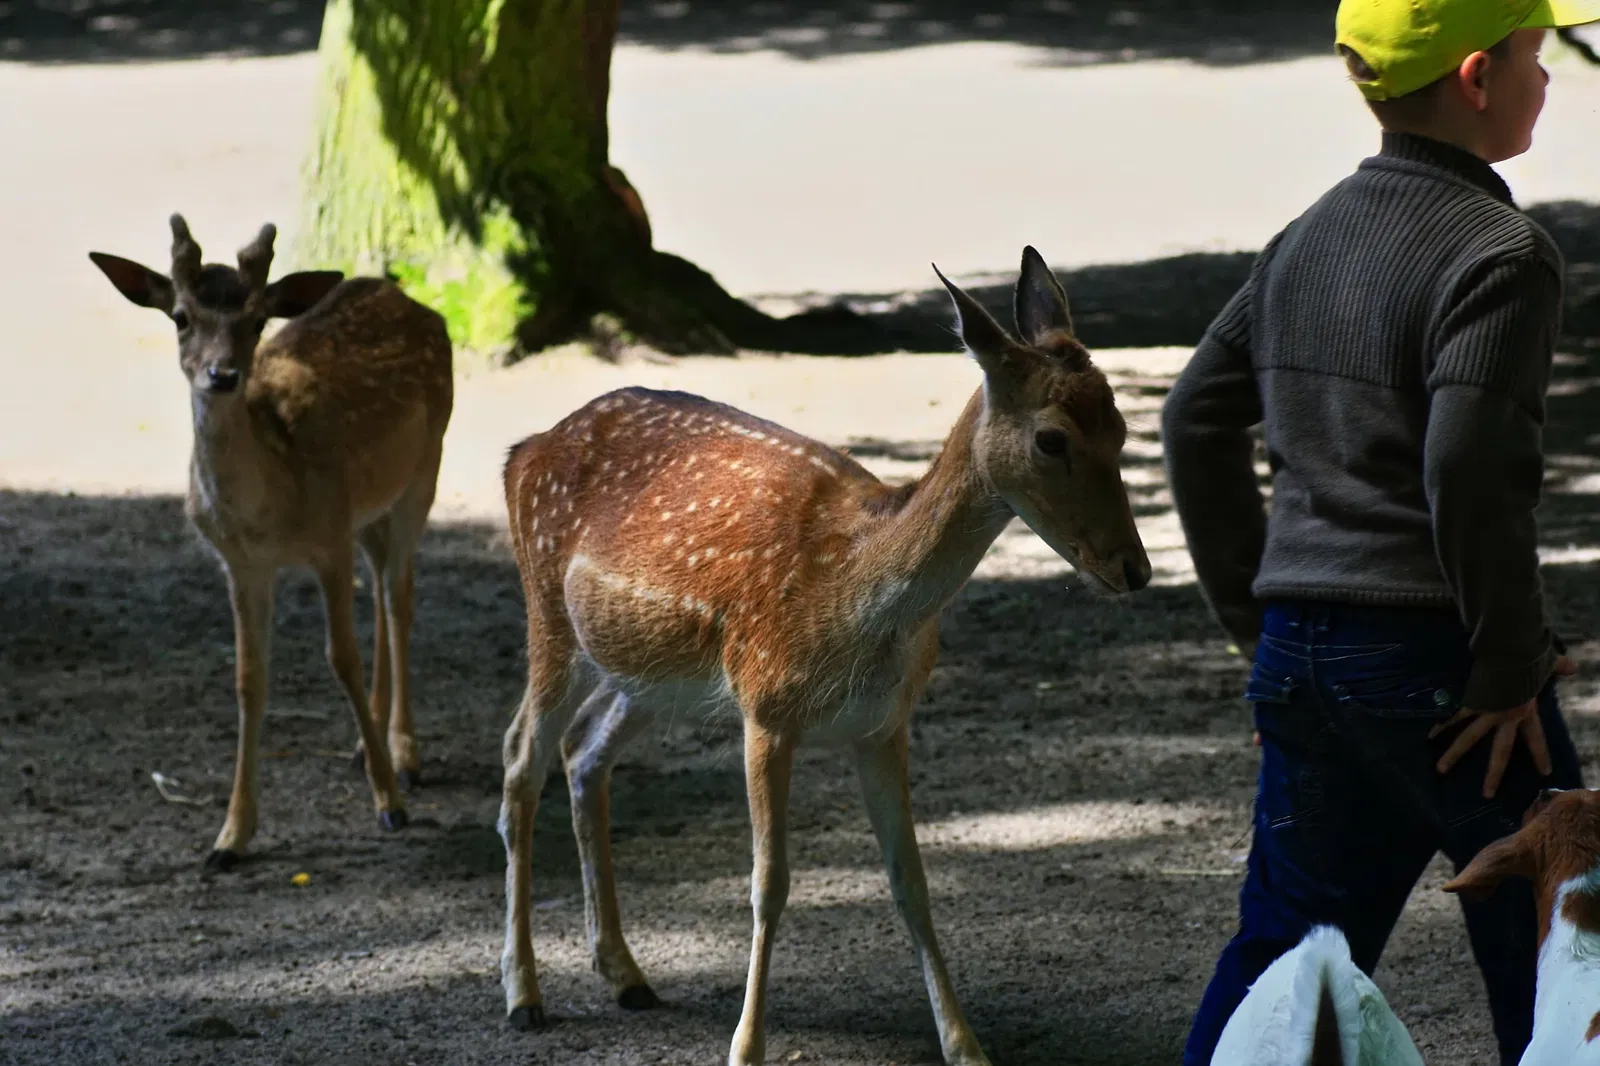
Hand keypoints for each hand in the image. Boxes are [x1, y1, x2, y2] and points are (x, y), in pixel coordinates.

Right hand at [1430, 656, 1575, 798]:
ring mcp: (1485, 712)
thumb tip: (1572, 666)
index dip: (1540, 755)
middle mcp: (1505, 718)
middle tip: (1486, 794)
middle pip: (1500, 752)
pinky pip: (1455, 715)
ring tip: (1440, 769)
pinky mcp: (1470, 702)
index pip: (1536, 738)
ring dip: (1454, 755)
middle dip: (1494, 774)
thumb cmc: (1529, 659)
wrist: (1508, 653)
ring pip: (1468, 739)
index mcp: (1526, 711)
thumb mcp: (1547, 665)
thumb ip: (1558, 667)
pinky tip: (1430, 734)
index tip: (1545, 772)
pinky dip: (1442, 723)